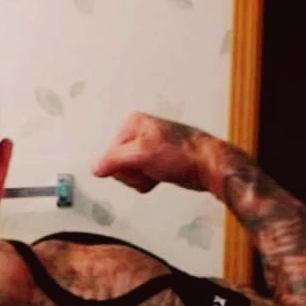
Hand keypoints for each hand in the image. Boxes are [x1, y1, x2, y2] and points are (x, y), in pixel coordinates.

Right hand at [91, 112, 213, 193]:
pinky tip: (160, 175)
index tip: (138, 163)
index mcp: (133, 123)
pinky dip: (147, 181)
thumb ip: (113, 160)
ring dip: (141, 178)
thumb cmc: (184, 154)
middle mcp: (139, 134)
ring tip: (158, 170)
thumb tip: (95, 168)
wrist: (209, 166)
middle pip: (116, 164)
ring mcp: (147, 148)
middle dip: (132, 172)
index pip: (108, 154)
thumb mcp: (142, 154)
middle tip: (150, 167)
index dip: (122, 165)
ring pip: (127, 173)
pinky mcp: (155, 161)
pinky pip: (139, 177)